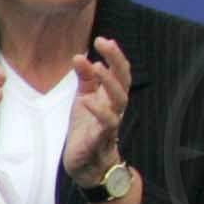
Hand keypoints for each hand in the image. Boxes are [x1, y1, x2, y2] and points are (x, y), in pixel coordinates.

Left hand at [61, 36, 131, 185]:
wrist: (85, 164)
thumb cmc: (86, 129)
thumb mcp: (83, 99)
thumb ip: (84, 79)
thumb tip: (79, 56)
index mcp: (112, 95)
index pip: (119, 71)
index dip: (114, 54)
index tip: (101, 39)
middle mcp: (116, 106)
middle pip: (124, 79)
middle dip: (116, 60)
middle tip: (104, 43)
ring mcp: (111, 121)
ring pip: (120, 99)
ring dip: (109, 81)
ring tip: (96, 66)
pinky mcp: (102, 138)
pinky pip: (106, 123)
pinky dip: (99, 111)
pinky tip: (87, 100)